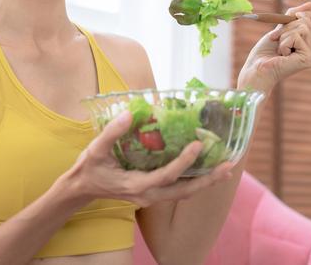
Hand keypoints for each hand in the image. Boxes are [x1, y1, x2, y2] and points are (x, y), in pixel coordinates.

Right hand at [63, 111, 234, 207]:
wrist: (82, 188)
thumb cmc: (90, 168)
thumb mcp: (95, 149)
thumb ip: (112, 132)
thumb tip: (129, 113)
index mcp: (136, 185)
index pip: (166, 175)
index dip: (184, 161)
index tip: (197, 145)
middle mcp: (148, 195)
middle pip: (184, 190)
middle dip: (208, 180)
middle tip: (228, 166)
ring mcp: (152, 197)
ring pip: (184, 192)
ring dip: (206, 182)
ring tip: (226, 169)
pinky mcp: (153, 194)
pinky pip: (178, 190)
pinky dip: (195, 181)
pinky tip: (206, 170)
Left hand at [237, 2, 310, 92]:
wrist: (256, 69)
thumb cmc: (264, 53)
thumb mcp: (279, 30)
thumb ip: (293, 18)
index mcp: (306, 44)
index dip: (306, 14)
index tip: (295, 14)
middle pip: (306, 21)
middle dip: (287, 26)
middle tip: (275, 39)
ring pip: (302, 28)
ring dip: (284, 35)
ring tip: (278, 49)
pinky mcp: (309, 59)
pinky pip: (297, 37)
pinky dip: (284, 43)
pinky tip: (282, 55)